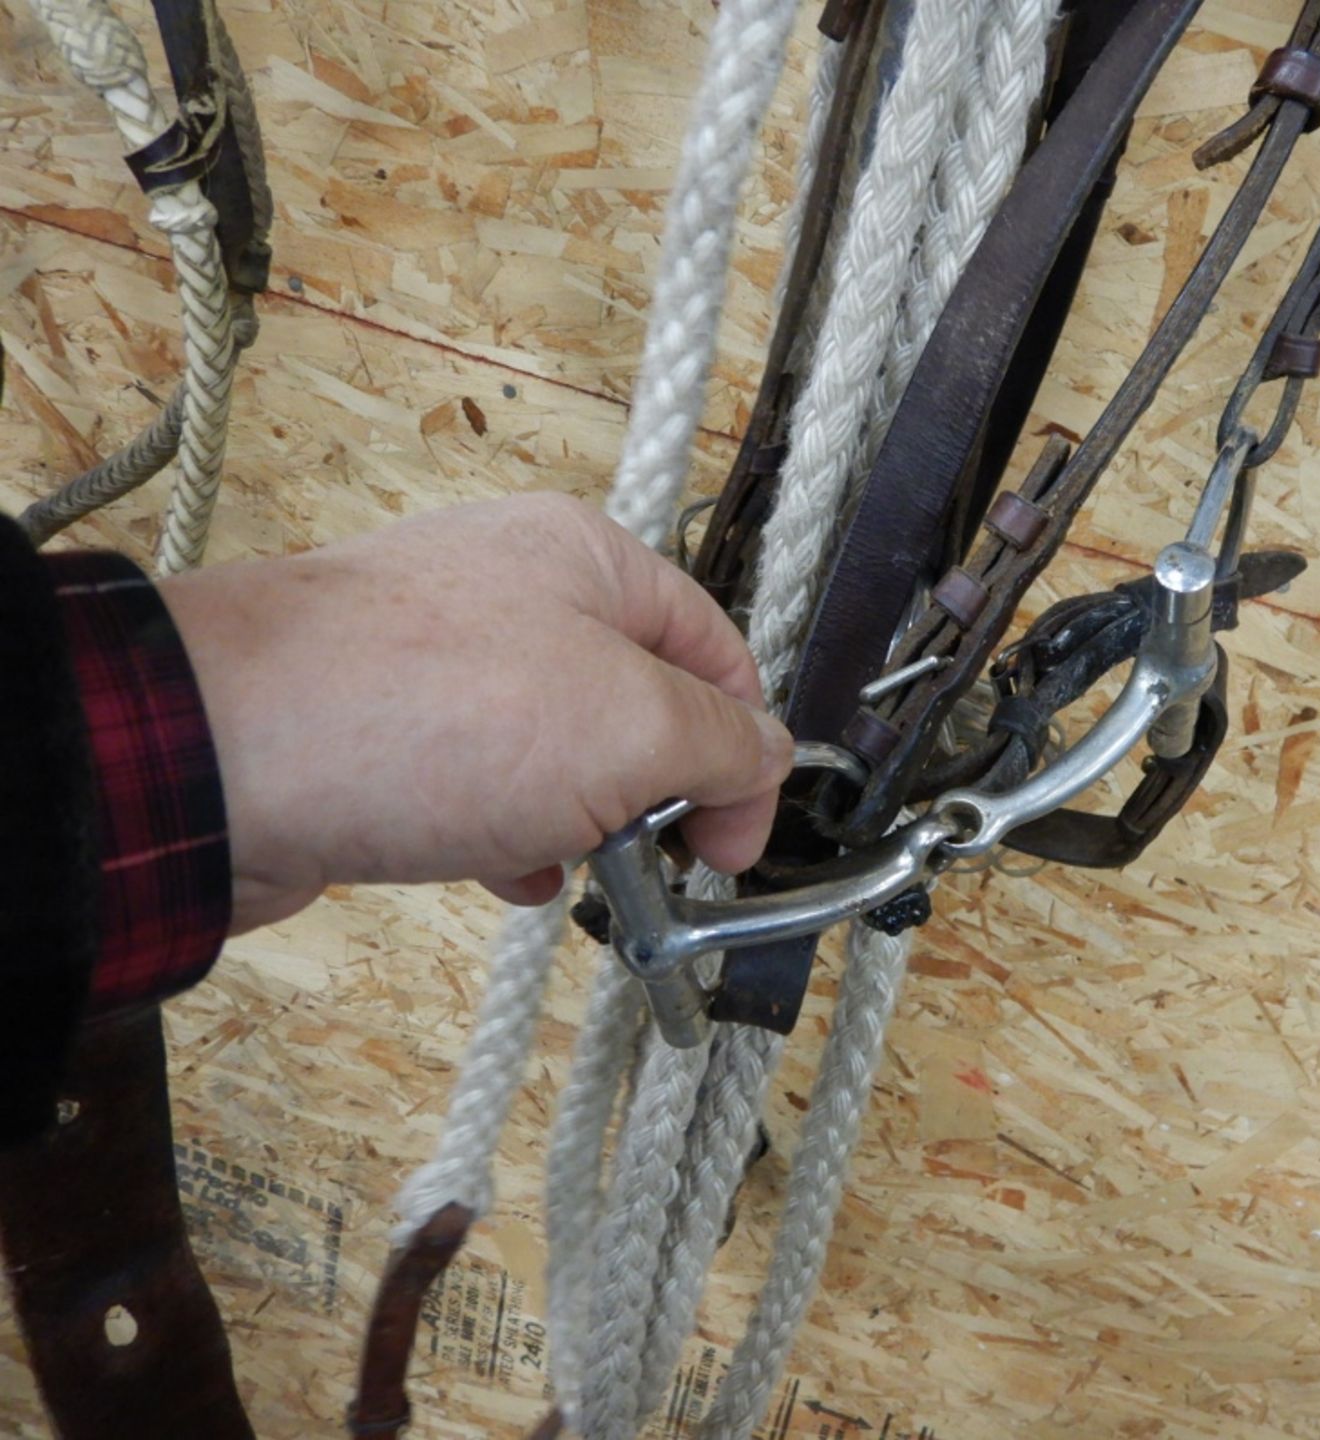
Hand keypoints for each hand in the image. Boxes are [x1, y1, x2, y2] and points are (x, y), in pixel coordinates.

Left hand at [159, 493, 792, 931]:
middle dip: (658, 791)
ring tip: (568, 867)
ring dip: (585, 819)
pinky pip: (480, 776)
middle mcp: (515, 591)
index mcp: (590, 557)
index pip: (717, 651)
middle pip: (638, 700)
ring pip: (558, 747)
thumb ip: (725, 744)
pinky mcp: (382, 721)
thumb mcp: (632, 728)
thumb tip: (767, 762)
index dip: (746, 750)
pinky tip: (506, 871)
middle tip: (655, 863)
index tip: (734, 845)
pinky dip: (510, 828)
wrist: (220, 755)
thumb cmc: (434, 715)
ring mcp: (440, 655)